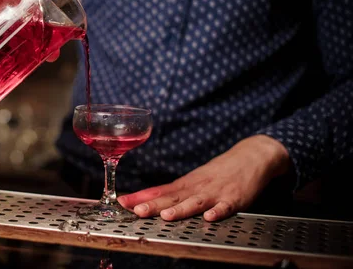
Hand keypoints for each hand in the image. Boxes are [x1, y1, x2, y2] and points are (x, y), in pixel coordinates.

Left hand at [118, 135, 290, 221]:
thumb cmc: (220, 171)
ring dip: (180, 209)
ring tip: (166, 215)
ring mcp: (216, 193)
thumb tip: (149, 198)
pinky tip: (209, 218)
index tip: (122, 202)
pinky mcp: (235, 198)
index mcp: (187, 184)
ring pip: (195, 202)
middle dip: (153, 204)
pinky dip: (217, 212)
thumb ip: (175, 192)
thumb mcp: (195, 179)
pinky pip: (225, 207)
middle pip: (172, 197)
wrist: (251, 156)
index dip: (141, 197)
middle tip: (136, 210)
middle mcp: (198, 188)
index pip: (160, 191)